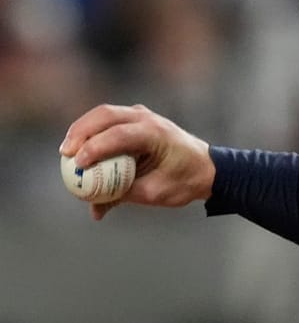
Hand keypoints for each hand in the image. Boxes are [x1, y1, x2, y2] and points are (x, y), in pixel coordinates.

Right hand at [59, 104, 214, 220]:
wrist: (207, 168)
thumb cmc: (185, 181)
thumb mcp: (154, 193)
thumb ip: (123, 195)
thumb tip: (95, 209)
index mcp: (156, 134)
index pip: (119, 134)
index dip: (95, 147)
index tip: (78, 164)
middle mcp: (148, 118)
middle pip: (105, 115)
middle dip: (81, 132)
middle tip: (65, 154)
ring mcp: (142, 115)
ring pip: (104, 113)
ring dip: (82, 129)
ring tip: (67, 150)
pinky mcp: (136, 119)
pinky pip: (109, 120)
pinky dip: (92, 131)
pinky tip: (79, 147)